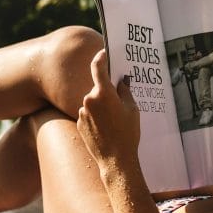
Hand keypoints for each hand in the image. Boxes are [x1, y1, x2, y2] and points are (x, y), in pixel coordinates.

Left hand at [77, 50, 140, 168]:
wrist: (115, 159)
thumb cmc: (127, 134)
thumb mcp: (132, 110)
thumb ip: (125, 91)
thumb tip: (121, 81)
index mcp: (103, 93)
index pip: (98, 67)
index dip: (101, 57)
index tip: (104, 54)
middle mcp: (89, 100)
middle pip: (98, 89)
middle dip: (107, 92)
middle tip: (119, 103)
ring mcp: (82, 112)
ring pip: (92, 103)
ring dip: (101, 107)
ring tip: (114, 122)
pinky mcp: (79, 123)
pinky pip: (88, 114)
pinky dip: (96, 117)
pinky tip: (106, 129)